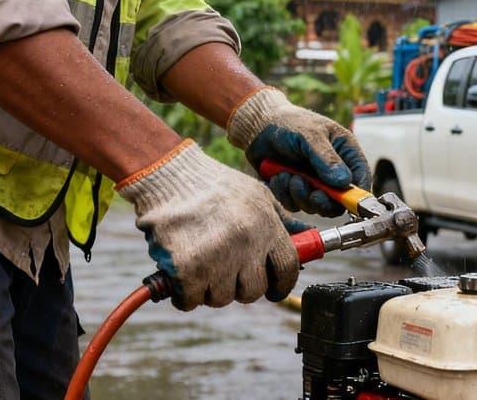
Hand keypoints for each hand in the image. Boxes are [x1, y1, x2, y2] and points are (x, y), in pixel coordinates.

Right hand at [116, 140, 300, 309]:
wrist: (170, 176)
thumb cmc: (214, 184)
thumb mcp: (258, 194)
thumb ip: (281, 219)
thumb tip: (306, 236)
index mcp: (267, 227)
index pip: (288, 269)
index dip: (281, 285)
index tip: (273, 290)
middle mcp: (246, 245)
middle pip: (253, 291)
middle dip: (241, 288)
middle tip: (227, 274)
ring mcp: (217, 260)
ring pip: (221, 298)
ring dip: (211, 289)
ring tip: (202, 266)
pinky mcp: (187, 270)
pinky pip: (191, 301)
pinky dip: (184, 295)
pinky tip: (181, 277)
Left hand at [226, 87, 370, 216]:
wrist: (258, 126)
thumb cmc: (289, 122)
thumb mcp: (310, 135)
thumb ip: (327, 159)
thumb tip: (344, 182)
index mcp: (345, 152)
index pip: (361, 178)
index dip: (358, 195)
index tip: (348, 203)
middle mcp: (333, 170)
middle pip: (339, 201)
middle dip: (324, 201)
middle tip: (312, 194)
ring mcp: (314, 182)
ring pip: (315, 206)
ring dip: (300, 194)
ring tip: (288, 176)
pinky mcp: (296, 190)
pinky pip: (295, 204)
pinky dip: (285, 194)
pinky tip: (278, 176)